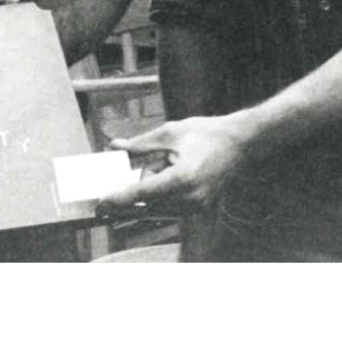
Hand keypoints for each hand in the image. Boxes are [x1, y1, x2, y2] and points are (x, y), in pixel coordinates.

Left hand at [96, 115, 250, 215]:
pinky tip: (175, 171)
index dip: (121, 198)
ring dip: (154, 189)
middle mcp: (191, 197)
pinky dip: (163, 193)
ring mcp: (197, 206)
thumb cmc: (206, 134)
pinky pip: (171, 206)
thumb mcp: (169, 133)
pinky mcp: (199, 208)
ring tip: (172, 163)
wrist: (238, 142)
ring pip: (158, 206)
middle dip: (141, 184)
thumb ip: (140, 144)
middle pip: (149, 201)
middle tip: (153, 164)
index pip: (144, 193)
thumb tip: (116, 146)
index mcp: (183, 177)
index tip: (103, 203)